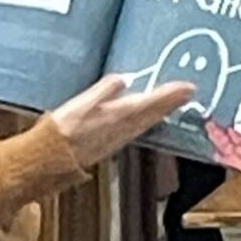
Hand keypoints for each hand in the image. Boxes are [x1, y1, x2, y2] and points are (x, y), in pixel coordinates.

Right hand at [52, 73, 198, 167]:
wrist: (50, 160)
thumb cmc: (62, 131)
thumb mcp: (82, 103)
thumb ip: (104, 90)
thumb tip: (124, 80)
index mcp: (118, 115)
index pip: (150, 102)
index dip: (170, 95)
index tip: (189, 88)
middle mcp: (122, 129)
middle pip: (153, 114)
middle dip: (171, 103)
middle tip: (189, 92)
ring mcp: (117, 139)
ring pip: (147, 123)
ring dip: (162, 112)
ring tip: (174, 103)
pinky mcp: (110, 145)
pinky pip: (136, 130)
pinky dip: (147, 121)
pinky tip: (148, 118)